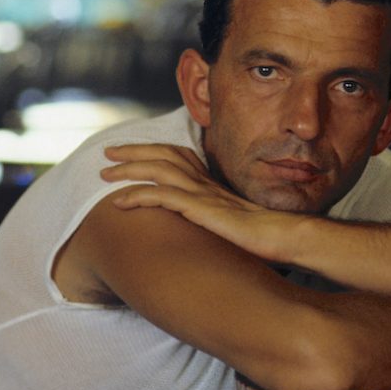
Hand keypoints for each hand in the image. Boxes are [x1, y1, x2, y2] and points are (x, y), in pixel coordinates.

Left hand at [101, 143, 304, 262]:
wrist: (286, 238)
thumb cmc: (265, 237)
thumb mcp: (233, 223)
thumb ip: (215, 219)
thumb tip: (202, 229)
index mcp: (211, 184)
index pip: (177, 156)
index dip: (152, 151)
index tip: (129, 152)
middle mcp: (205, 183)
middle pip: (164, 155)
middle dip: (133, 151)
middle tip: (106, 153)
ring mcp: (204, 195)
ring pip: (159, 171)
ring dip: (128, 170)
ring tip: (104, 174)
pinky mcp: (204, 210)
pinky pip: (164, 197)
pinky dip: (139, 196)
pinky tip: (119, 202)